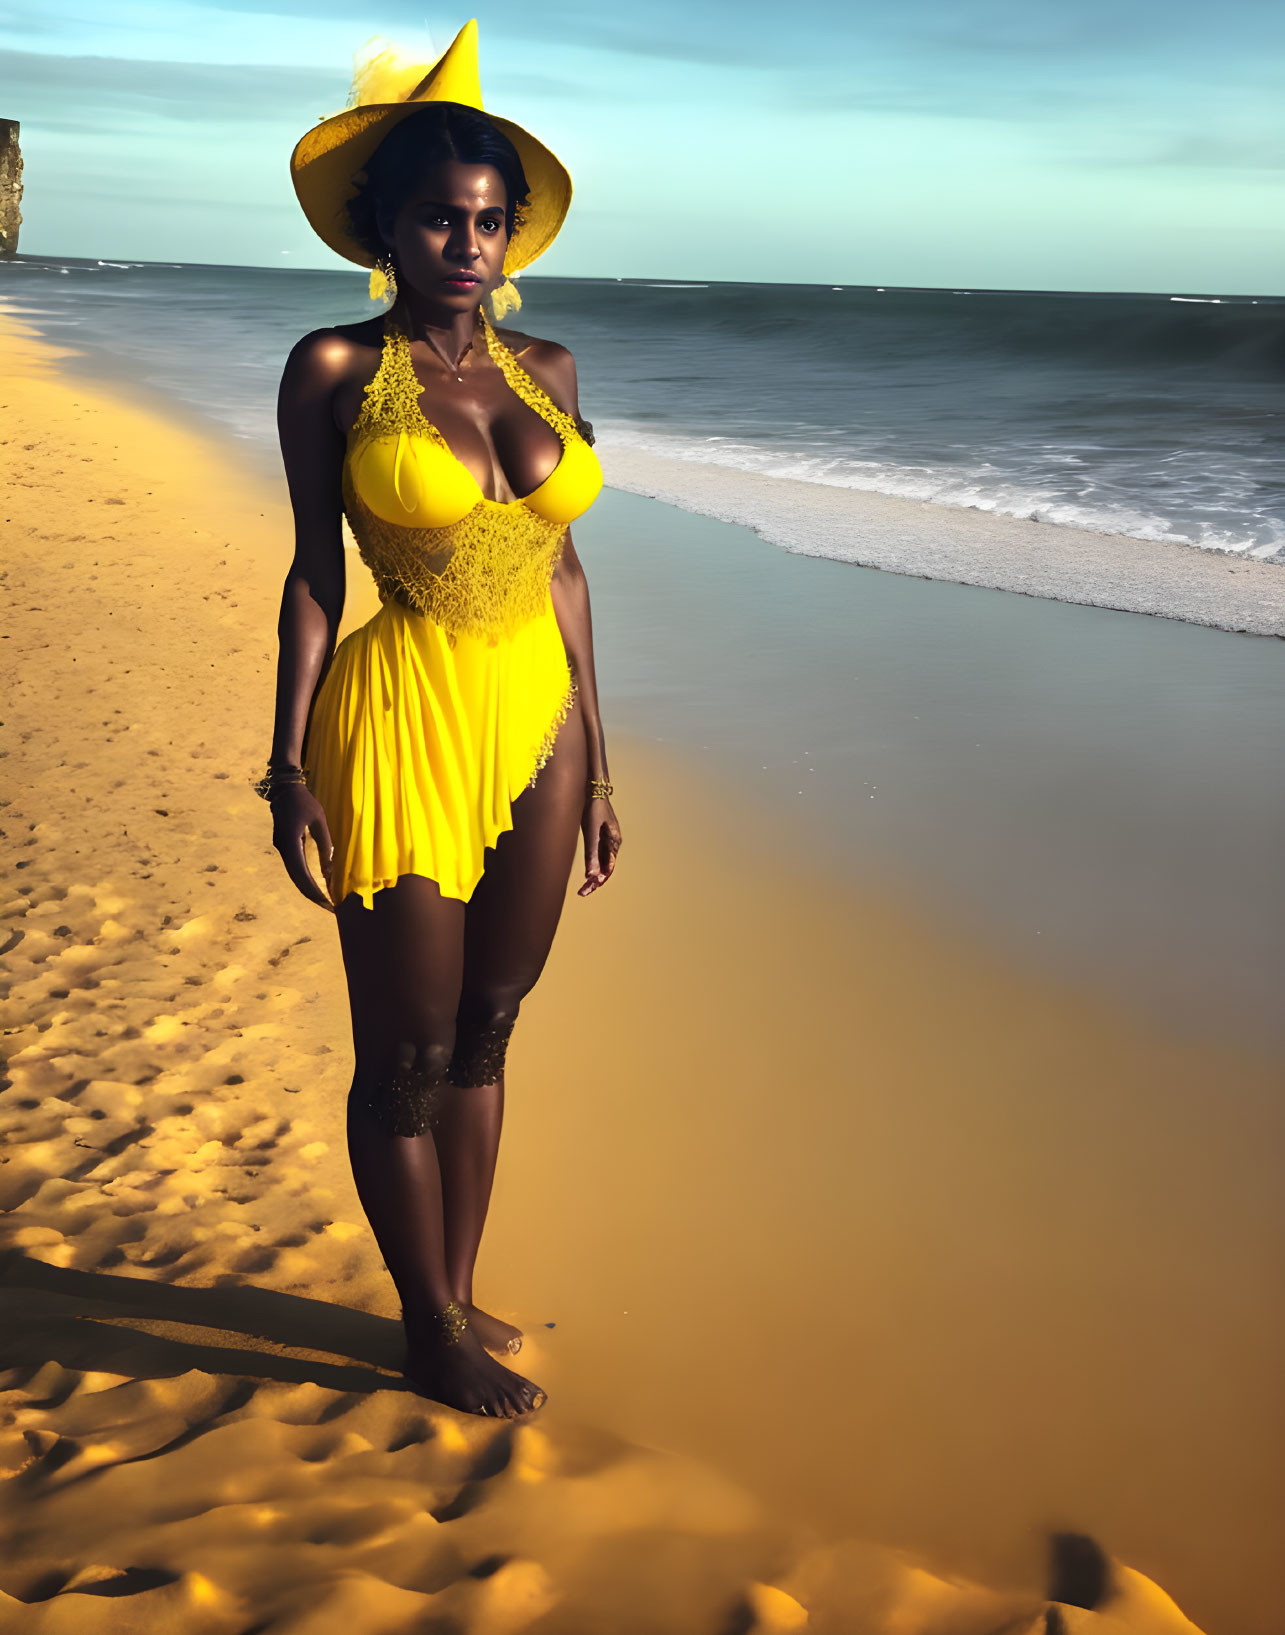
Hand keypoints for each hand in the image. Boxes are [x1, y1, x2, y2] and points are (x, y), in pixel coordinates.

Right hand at [270, 783, 335, 911]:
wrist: (283, 790)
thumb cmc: (304, 801)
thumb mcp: (319, 820)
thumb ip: (325, 842)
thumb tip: (330, 867)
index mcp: (290, 842)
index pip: (302, 873)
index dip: (314, 890)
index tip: (326, 903)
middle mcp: (283, 848)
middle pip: (296, 879)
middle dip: (312, 895)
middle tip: (329, 908)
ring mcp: (281, 848)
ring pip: (294, 875)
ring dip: (308, 889)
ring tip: (324, 902)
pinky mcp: (284, 847)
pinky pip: (295, 868)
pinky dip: (305, 879)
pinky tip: (316, 887)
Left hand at [578, 796, 620, 895]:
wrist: (593, 787)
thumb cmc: (593, 807)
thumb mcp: (590, 831)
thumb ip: (591, 854)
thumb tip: (591, 876)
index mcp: (614, 842)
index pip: (608, 869)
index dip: (597, 882)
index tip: (585, 891)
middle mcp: (613, 842)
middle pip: (606, 867)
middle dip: (595, 881)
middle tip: (582, 892)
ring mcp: (608, 837)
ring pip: (603, 862)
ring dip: (594, 874)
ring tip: (583, 885)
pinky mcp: (601, 833)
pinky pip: (599, 853)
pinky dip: (593, 863)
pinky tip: (586, 868)